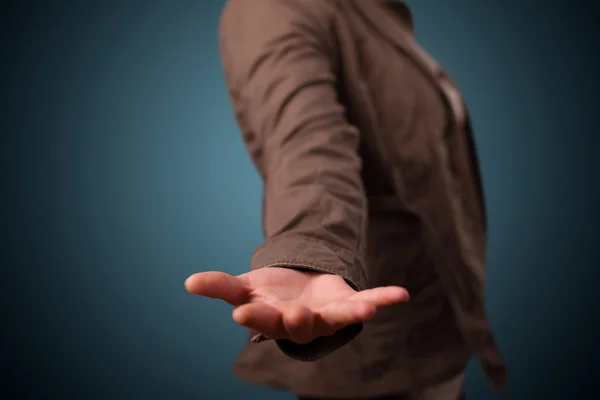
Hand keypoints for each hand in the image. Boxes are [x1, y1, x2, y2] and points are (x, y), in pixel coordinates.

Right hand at [185, 267, 408, 343]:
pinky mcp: (348, 303)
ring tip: (362, 310)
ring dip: (349, 315)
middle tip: (295, 313)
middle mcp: (303, 324)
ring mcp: (328, 316)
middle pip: (300, 325)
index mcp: (274, 321)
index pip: (262, 322)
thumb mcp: (244, 288)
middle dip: (298, 321)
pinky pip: (367, 301)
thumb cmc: (269, 295)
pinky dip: (382, 298)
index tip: (241, 313)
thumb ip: (219, 286)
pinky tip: (400, 294)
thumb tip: (188, 282)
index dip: (254, 318)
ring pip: (338, 320)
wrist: (299, 291)